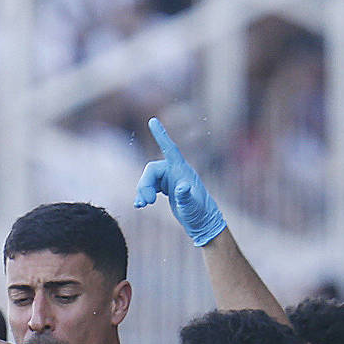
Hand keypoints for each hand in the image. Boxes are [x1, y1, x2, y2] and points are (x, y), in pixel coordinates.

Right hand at [133, 117, 226, 246]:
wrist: (203, 223)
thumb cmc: (199, 214)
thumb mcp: (191, 206)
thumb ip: (185, 195)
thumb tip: (182, 186)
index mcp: (181, 171)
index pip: (169, 149)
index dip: (160, 135)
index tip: (152, 120)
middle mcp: (176, 173)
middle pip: (151, 171)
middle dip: (144, 185)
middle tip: (145, 203)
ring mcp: (171, 181)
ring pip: (149, 180)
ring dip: (142, 191)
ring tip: (141, 206)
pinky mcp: (168, 189)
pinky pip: (151, 187)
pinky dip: (144, 195)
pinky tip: (140, 205)